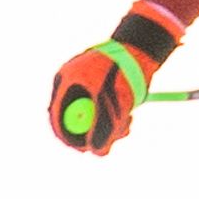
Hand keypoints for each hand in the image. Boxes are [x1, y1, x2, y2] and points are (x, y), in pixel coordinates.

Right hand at [46, 6, 180, 155]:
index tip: (85, 149)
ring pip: (92, 122)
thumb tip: (95, 151)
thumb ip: (104, 128)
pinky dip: (115, 121)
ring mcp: (85, 88)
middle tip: (116, 139)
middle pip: (75, 122)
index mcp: (67, 80)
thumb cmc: (126, 68)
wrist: (141, 47)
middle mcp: (73, 85)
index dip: (69, 136)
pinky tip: (129, 114)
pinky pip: (103, 115)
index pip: (58, 116)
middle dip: (97, 134)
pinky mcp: (99, 92)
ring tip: (129, 120)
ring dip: (111, 128)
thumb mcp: (115, 101)